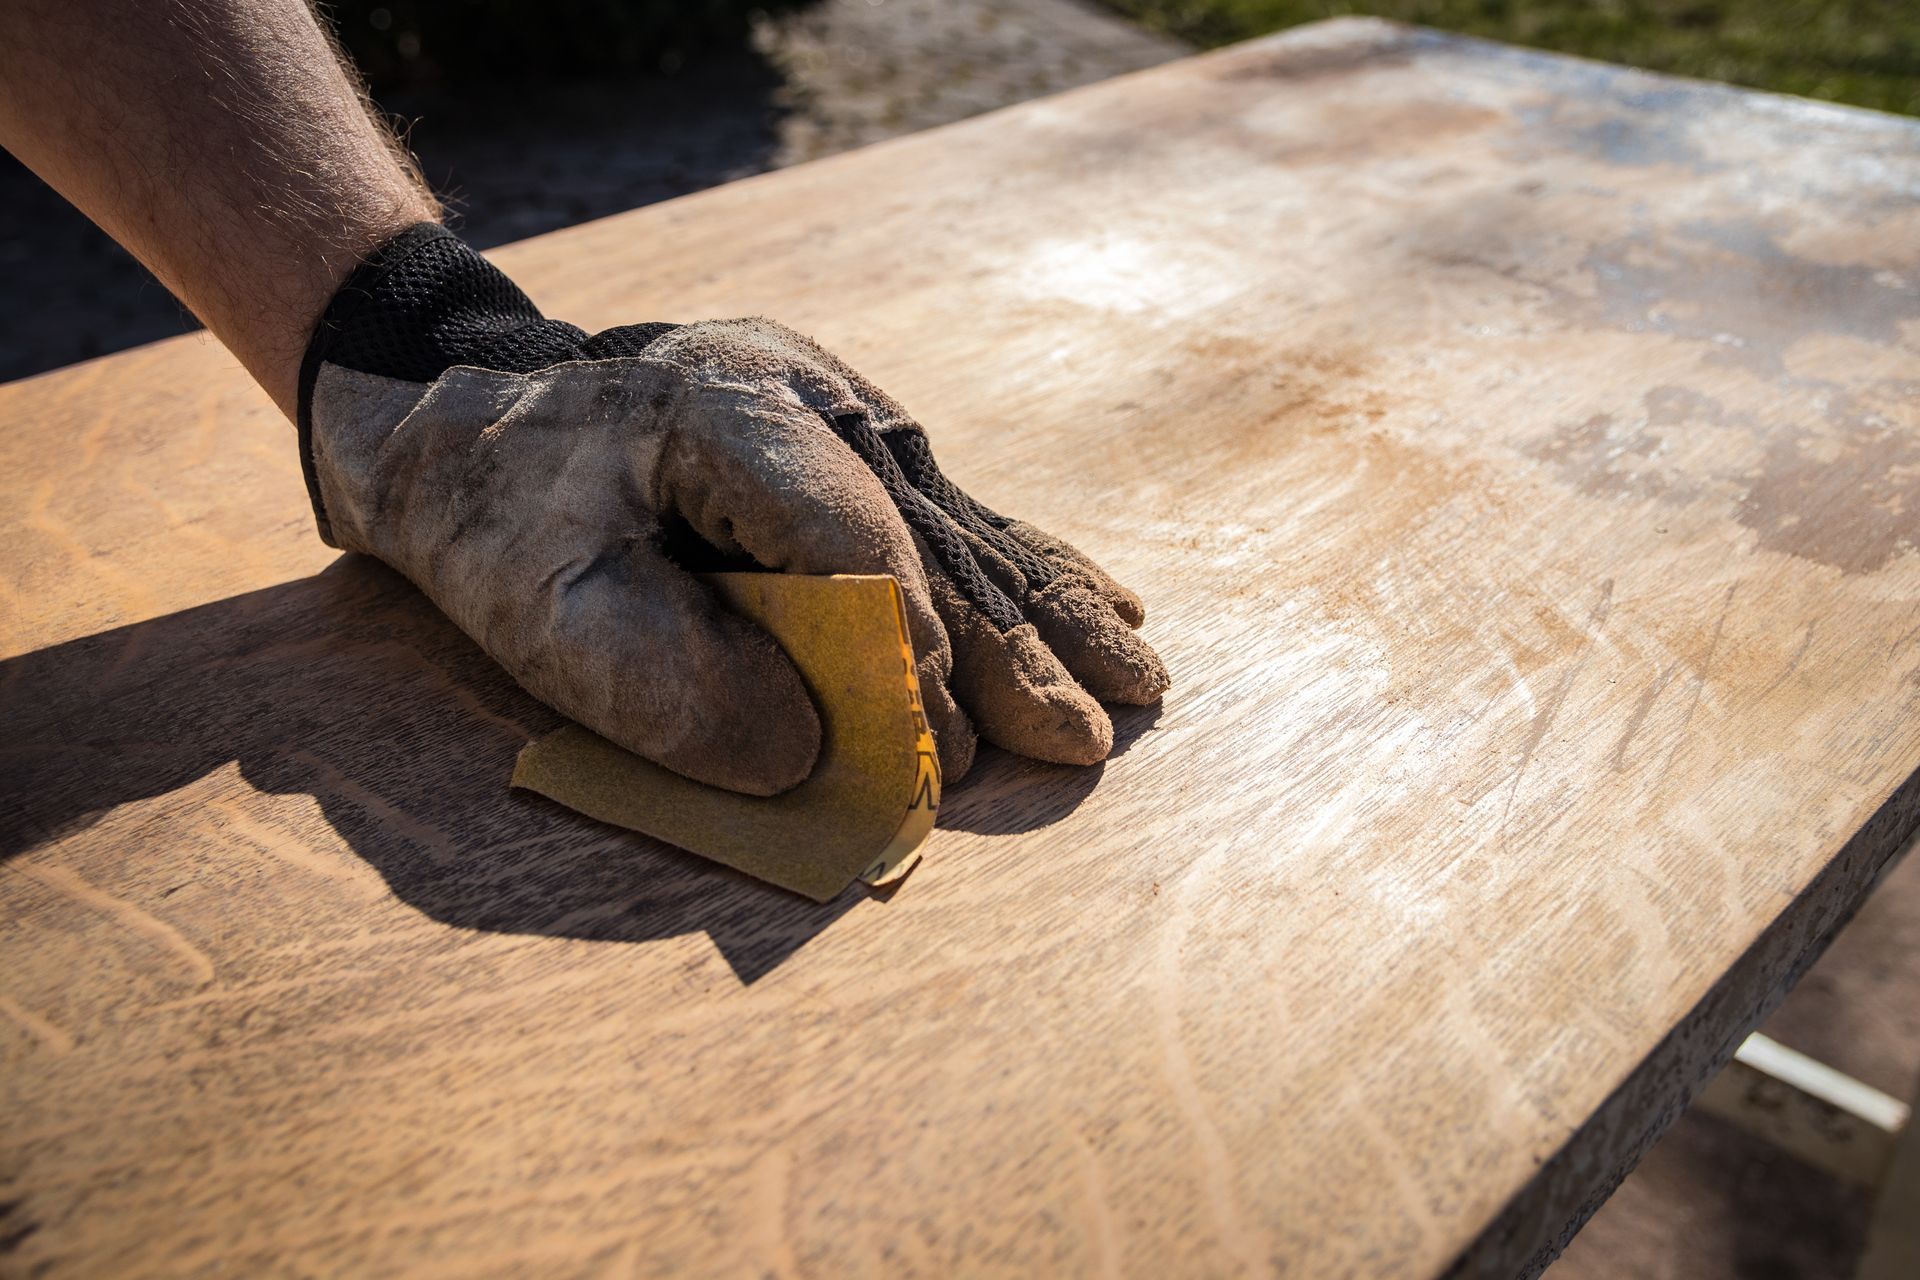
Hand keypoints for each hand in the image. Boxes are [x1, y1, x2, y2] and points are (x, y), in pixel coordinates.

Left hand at [300, 226, 1168, 793]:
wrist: (456, 401)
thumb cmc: (492, 509)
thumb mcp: (535, 604)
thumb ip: (662, 683)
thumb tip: (810, 755)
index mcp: (731, 409)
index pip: (856, 546)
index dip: (910, 661)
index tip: (942, 765)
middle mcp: (810, 394)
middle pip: (936, 535)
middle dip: (1012, 650)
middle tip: (1082, 744)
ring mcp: (837, 405)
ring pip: (965, 522)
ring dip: (1048, 614)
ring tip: (1136, 684)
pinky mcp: (846, 436)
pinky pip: (953, 511)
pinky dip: (1027, 568)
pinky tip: (1104, 602)